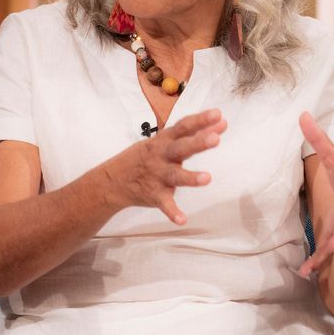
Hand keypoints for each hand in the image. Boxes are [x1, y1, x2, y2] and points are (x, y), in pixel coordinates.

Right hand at [112, 108, 226, 224]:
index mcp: (164, 141)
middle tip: (215, 139)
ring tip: (207, 178)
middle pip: (180, 148)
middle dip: (197, 143)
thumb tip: (220, 123)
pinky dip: (172, 212)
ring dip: (190, 177)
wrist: (113, 181)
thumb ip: (192, 135)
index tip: (218, 114)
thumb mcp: (162, 142)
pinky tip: (182, 220)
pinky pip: (165, 204)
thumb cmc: (146, 157)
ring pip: (175, 175)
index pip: (183, 127)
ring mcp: (157, 176)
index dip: (200, 121)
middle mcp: (161, 156)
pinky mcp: (154, 195)